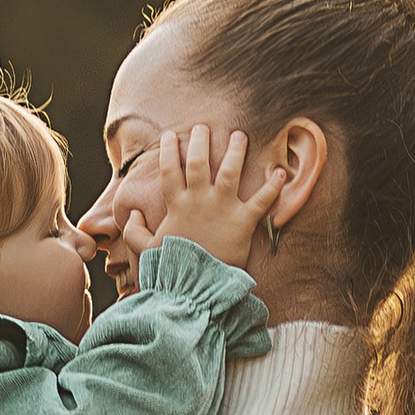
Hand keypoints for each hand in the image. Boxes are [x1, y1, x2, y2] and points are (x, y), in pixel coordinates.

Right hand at [133, 124, 284, 272]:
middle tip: (204, 128)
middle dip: (201, 141)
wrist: (195, 287)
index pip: (170, 170)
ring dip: (236, 151)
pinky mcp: (243, 222)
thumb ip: (135, 231)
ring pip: (230, 171)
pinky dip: (274, 187)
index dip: (169, 151)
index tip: (171, 136)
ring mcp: (222, 209)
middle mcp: (199, 201)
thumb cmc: (172, 269)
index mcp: (177, 206)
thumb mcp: (148, 250)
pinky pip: (262, 201)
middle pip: (199, 163)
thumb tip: (134, 213)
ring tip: (239, 136)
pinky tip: (281, 172)